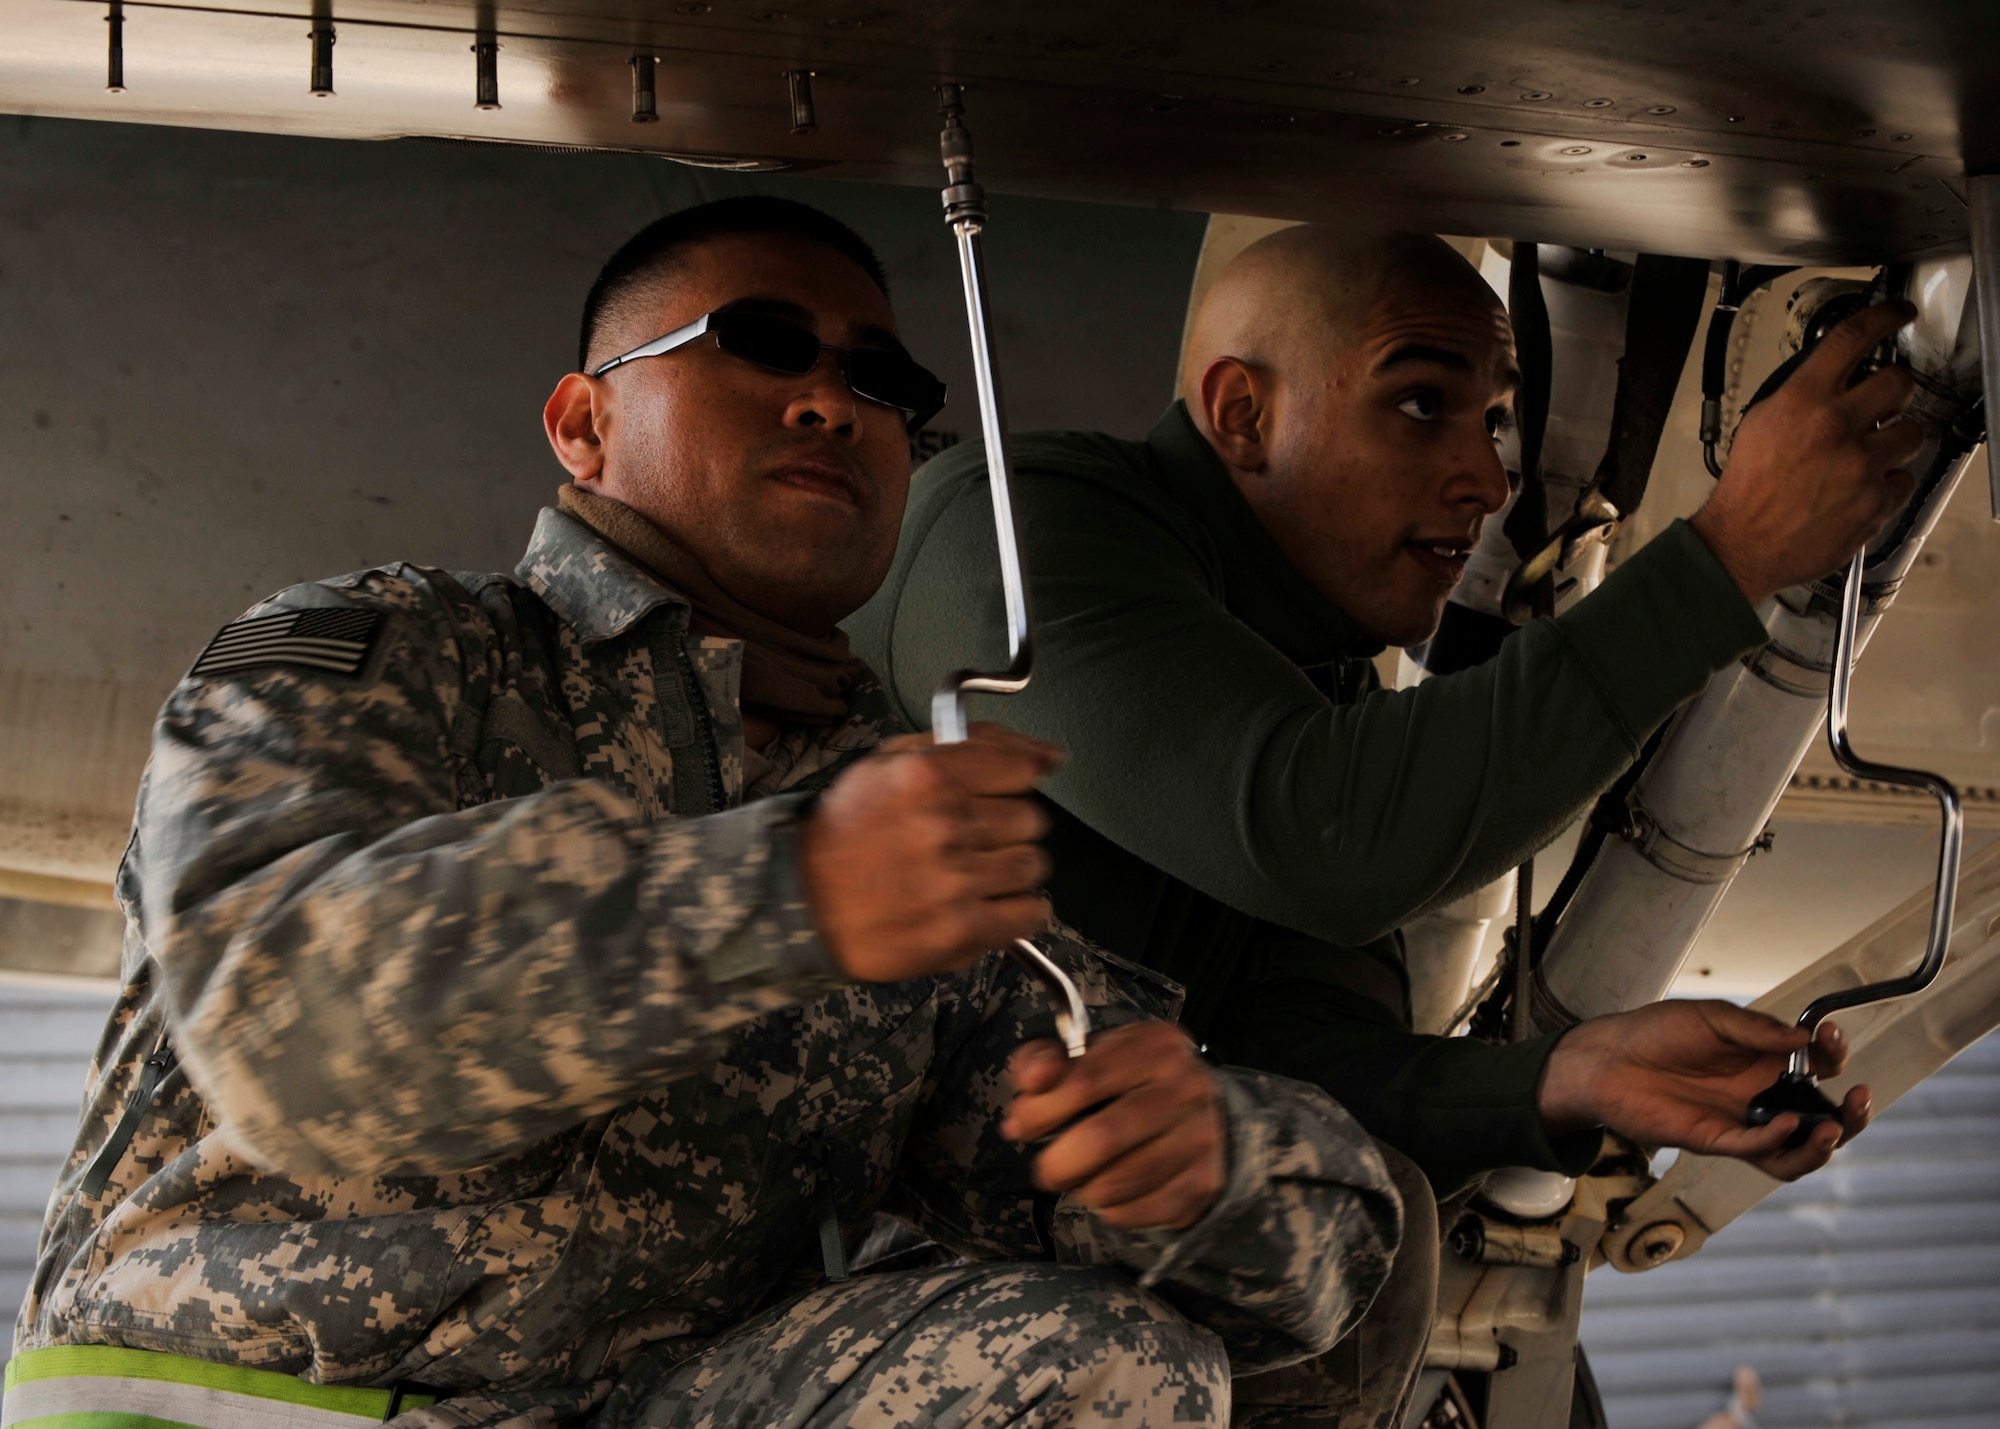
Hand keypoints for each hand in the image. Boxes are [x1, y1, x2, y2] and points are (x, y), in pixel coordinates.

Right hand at [801, 723, 1059, 982]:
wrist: (801, 903)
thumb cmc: (847, 831)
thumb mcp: (891, 763)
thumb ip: (971, 746)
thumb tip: (1048, 755)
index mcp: (927, 776)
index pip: (1020, 767)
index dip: (1012, 781)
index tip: (1001, 792)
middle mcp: (945, 825)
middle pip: (1030, 818)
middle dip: (1005, 826)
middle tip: (969, 838)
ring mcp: (955, 881)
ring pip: (1033, 864)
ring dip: (1009, 868)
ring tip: (971, 873)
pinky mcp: (960, 930)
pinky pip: (1029, 913)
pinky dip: (1017, 910)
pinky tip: (986, 903)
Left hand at [1002, 1021, 1226, 1230]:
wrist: (1206, 1115)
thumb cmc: (1129, 1083)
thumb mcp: (1089, 1056)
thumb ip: (1045, 1060)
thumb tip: (1031, 1080)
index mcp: (1155, 1045)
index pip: (1084, 1081)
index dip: (1039, 1110)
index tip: (1020, 1125)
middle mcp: (1186, 1089)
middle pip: (1102, 1139)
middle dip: (1057, 1163)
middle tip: (1046, 1169)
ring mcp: (1200, 1139)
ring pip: (1116, 1184)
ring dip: (1083, 1188)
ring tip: (1082, 1177)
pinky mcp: (1202, 1184)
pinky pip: (1134, 1213)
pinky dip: (1110, 1209)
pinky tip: (1114, 1190)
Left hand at [1537, 1000, 1870, 1181]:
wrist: (1608, 1059)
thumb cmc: (1656, 1033)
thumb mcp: (1710, 1019)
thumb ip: (1756, 1030)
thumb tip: (1804, 1036)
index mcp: (1764, 1061)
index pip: (1816, 1066)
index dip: (1832, 1054)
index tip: (1830, 1036)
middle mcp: (1760, 1096)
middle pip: (1820, 1118)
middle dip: (1850, 1115)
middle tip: (1859, 1099)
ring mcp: (1740, 1122)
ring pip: (1796, 1150)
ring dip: (1822, 1146)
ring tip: (1834, 1128)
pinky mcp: (1715, 1140)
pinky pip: (1756, 1152)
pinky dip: (1776, 1143)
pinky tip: (1784, 1125)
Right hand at [1691, 299, 1924, 606]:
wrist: (1742, 544)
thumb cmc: (1747, 489)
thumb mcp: (1759, 424)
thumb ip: (1799, 396)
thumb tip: (1833, 377)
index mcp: (1802, 401)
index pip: (1853, 339)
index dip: (1884, 317)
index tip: (1898, 313)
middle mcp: (1835, 426)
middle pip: (1898, 382)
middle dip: (1895, 390)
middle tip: (1884, 402)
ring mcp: (1861, 464)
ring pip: (1911, 432)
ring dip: (1894, 440)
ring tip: (1868, 456)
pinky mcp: (1876, 500)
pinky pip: (1903, 479)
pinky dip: (1886, 484)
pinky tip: (1859, 491)